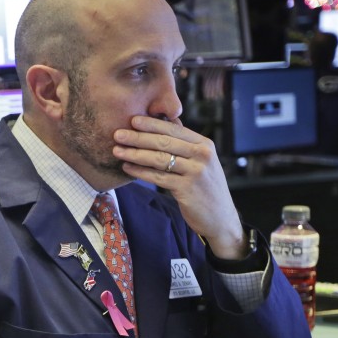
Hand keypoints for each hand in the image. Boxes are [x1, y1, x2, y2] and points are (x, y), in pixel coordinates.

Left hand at [112, 116, 246, 259]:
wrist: (220, 217)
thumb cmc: (204, 187)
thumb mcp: (200, 162)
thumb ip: (184, 146)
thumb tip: (160, 126)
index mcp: (204, 144)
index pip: (174, 130)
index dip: (152, 124)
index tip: (132, 120)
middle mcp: (202, 155)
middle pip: (164, 142)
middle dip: (138, 137)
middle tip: (117, 134)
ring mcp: (196, 172)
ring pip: (159, 159)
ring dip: (135, 154)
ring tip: (117, 151)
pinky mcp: (187, 189)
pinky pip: (158, 177)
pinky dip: (140, 172)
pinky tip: (127, 168)